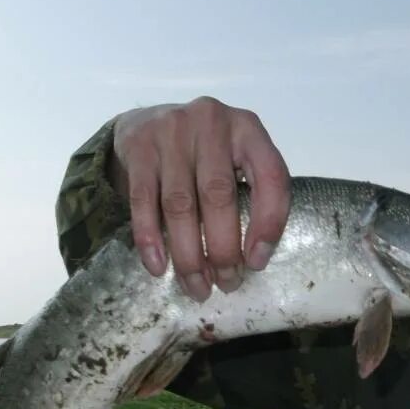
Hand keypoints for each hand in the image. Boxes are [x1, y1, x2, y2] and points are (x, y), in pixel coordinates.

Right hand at [109, 96, 291, 301]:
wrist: (149, 122)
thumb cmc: (206, 154)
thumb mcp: (239, 161)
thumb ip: (254, 196)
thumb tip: (254, 259)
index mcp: (248, 128)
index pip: (270, 176)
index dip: (269, 223)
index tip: (257, 263)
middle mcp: (211, 122)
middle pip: (219, 195)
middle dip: (223, 250)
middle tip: (226, 284)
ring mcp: (171, 132)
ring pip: (180, 205)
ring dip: (189, 255)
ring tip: (197, 287)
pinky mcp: (139, 148)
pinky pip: (143, 202)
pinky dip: (151, 239)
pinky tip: (158, 267)